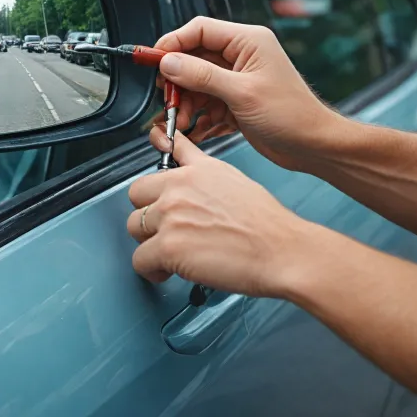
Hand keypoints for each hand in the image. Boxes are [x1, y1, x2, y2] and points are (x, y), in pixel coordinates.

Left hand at [127, 133, 307, 295]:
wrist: (282, 250)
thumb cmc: (265, 221)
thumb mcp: (228, 174)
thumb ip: (195, 161)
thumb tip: (176, 144)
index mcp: (192, 171)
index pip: (151, 171)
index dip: (153, 194)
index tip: (153, 202)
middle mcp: (177, 189)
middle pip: (135, 198)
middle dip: (147, 216)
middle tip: (167, 231)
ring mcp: (170, 217)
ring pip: (133, 228)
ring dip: (148, 243)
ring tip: (170, 254)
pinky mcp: (168, 247)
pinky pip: (139, 260)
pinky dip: (151, 270)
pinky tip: (167, 272)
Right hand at [150, 16, 337, 171]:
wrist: (314, 147)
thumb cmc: (293, 115)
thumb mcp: (241, 93)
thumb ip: (202, 76)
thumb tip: (169, 62)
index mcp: (247, 41)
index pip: (199, 30)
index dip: (173, 43)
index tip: (154, 60)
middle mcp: (240, 56)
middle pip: (193, 58)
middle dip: (177, 80)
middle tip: (167, 97)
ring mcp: (236, 78)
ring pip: (195, 83)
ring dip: (186, 102)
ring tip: (182, 120)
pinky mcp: (234, 100)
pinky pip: (205, 102)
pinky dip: (197, 116)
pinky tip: (195, 128)